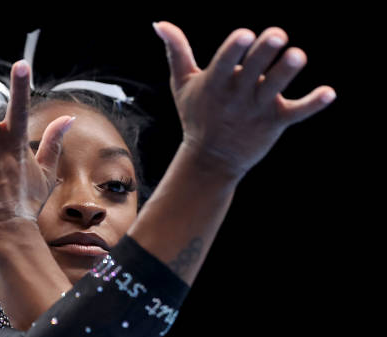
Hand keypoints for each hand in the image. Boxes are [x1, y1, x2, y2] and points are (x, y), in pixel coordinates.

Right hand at [153, 21, 336, 182]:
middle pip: (252, 71)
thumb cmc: (196, 116)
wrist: (210, 160)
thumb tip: (159, 23)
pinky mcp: (275, 122)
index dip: (234, 49)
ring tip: (298, 56)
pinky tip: (329, 93)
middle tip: (277, 36)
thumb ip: (176, 51)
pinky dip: (313, 104)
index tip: (245, 35)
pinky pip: (296, 113)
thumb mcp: (183, 84)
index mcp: (215, 84)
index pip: (223, 62)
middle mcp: (236, 96)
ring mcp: (256, 110)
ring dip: (286, 72)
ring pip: (274, 88)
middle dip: (264, 54)